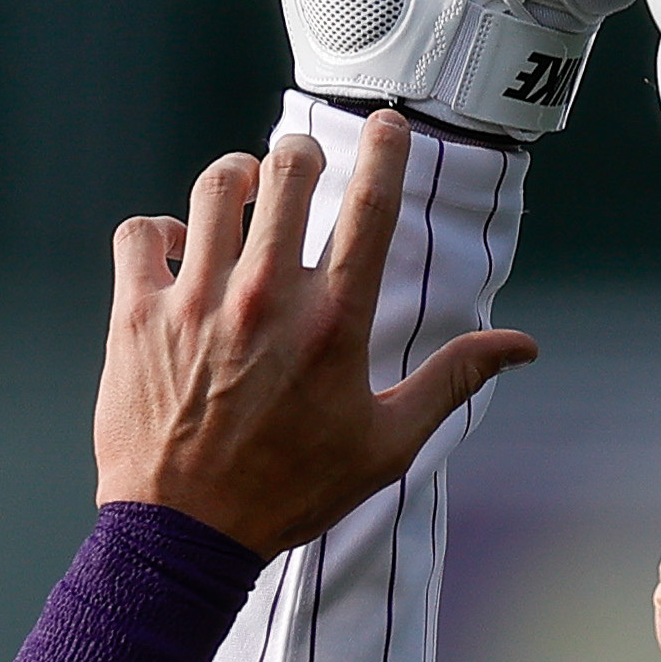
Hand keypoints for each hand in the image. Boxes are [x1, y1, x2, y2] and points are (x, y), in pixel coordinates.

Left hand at [97, 115, 537, 555]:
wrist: (185, 536)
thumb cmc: (290, 492)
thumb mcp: (386, 445)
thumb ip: (452, 381)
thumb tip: (523, 345)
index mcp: (334, 323)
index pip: (369, 205)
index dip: (385, 149)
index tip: (388, 125)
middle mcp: (265, 298)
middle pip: (287, 169)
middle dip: (301, 156)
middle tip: (301, 171)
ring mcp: (196, 302)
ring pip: (213, 186)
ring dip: (234, 178)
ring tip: (242, 196)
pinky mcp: (137, 315)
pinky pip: (142, 232)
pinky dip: (159, 232)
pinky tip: (177, 252)